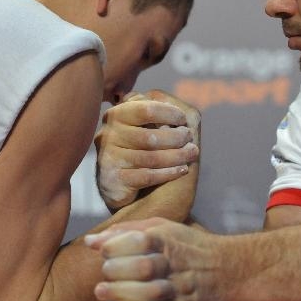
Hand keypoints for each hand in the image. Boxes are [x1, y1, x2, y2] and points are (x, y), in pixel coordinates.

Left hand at [85, 218, 227, 300]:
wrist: (230, 270)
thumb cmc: (189, 247)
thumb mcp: (162, 229)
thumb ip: (126, 232)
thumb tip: (93, 241)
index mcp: (167, 240)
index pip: (137, 241)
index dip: (115, 247)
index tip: (104, 252)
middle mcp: (174, 263)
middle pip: (141, 267)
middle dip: (116, 271)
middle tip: (104, 275)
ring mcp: (180, 288)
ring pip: (149, 292)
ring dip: (121, 293)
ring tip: (103, 292)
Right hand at [95, 91, 199, 209]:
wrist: (133, 192)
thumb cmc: (147, 150)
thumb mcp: (151, 125)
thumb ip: (160, 111)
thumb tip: (177, 107)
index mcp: (117, 115)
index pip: (145, 109)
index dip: (169, 113)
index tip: (183, 119)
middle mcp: (108, 134)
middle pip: (149, 136)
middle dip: (175, 137)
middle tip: (190, 139)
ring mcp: (108, 158)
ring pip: (150, 157)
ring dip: (177, 155)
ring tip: (192, 153)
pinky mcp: (112, 180)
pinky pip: (146, 176)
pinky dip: (168, 173)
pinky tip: (182, 170)